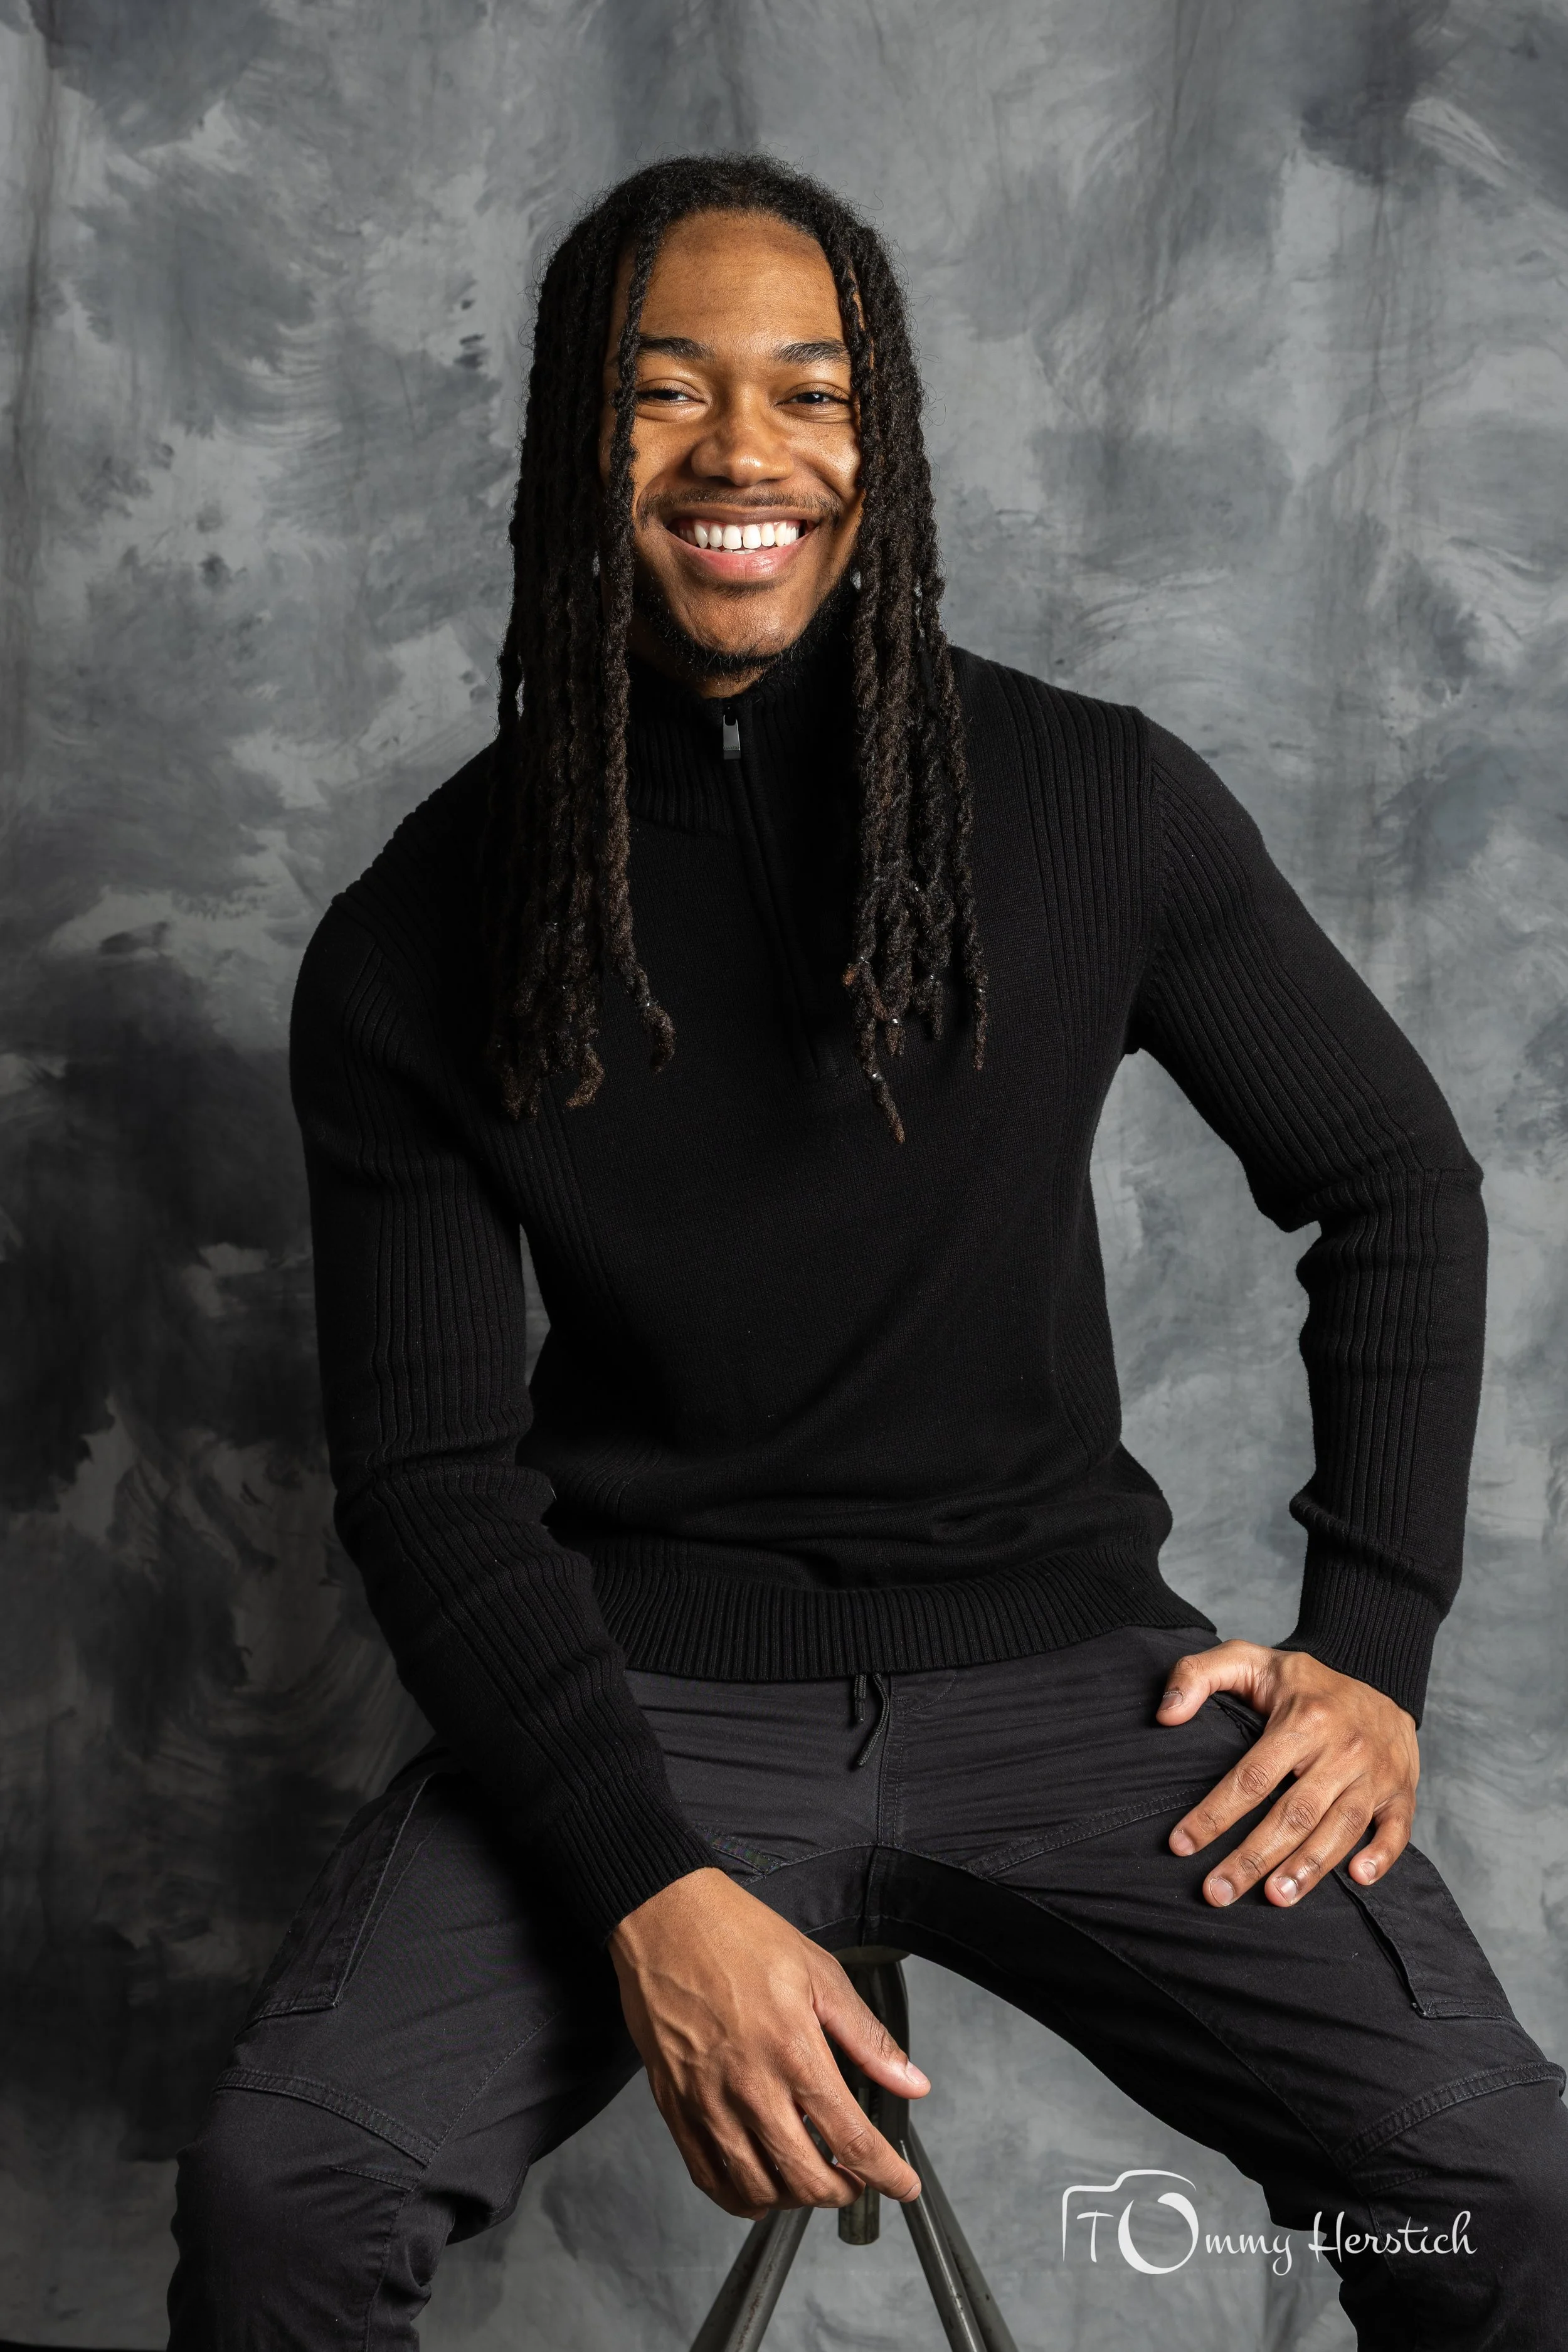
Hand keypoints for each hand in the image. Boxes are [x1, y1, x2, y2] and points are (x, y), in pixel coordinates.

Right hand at [608, 1866, 928, 2218]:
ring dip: (795, 2200)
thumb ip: (866, 2037)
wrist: (665, 1919)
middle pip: (806, 2179)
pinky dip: (740, 2197)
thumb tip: (911, 2082)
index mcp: (794, 2052)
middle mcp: (750, 2087)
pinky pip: (708, 2178)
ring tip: (812, 2180)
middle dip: (844, 2192)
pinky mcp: (675, 2107)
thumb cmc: (738, 1936)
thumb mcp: (820, 1973)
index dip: (886, 2175)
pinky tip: (760, 2184)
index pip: (851, 2139)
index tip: (902, 2185)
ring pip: (758, 2189)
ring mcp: (707, 2103)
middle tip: (858, 2181)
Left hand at [1157, 1641, 1419, 1910]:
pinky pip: (1397, 1829)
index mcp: (1304, 1719)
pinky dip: (1381, 1856)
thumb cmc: (1300, 1681)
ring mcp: (1375, 1773)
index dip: (1214, 1814)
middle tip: (1216, 1893)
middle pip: (1293, 1814)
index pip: (1252, 1776)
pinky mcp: (1401, 1791)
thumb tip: (1165, 1717)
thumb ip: (1196, 1675)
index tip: (1181, 1845)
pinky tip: (1358, 1879)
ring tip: (1274, 1899)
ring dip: (1308, 1868)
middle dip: (1252, 1858)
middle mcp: (1342, 1749)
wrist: (1377, 1673)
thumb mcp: (1246, 1659)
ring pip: (1341, 1828)